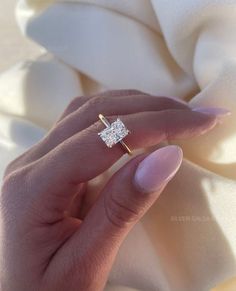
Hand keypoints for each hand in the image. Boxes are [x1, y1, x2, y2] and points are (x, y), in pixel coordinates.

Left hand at [0, 90, 221, 290]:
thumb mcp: (86, 264)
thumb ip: (122, 208)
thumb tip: (167, 156)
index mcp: (32, 189)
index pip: (101, 140)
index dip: (155, 125)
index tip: (200, 121)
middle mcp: (30, 163)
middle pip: (94, 115)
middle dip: (151, 109)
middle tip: (197, 114)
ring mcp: (37, 160)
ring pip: (88, 112)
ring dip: (135, 106)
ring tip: (174, 113)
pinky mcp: (49, 163)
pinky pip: (84, 125)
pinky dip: (118, 117)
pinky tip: (140, 122)